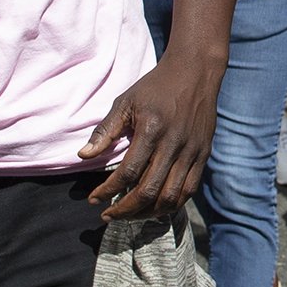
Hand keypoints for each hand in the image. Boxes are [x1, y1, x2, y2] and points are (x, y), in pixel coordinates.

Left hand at [80, 53, 223, 221]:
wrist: (195, 71)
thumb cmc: (156, 86)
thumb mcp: (126, 102)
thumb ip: (106, 130)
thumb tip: (83, 156)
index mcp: (151, 130)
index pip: (127, 172)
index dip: (107, 191)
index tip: (94, 199)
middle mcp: (174, 144)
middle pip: (148, 191)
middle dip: (124, 210)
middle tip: (109, 215)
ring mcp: (192, 151)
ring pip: (170, 196)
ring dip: (147, 213)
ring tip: (130, 215)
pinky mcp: (203, 154)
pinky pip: (189, 189)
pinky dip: (171, 204)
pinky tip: (155, 206)